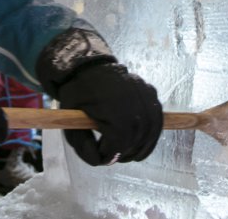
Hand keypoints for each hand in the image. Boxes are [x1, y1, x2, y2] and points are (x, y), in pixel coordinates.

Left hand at [35, 28, 162, 165]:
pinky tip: (140, 143)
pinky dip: (151, 135)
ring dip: (140, 147)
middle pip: (136, 140)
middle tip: (113, 155)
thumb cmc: (78, 92)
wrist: (90, 65)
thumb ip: (82, 145)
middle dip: (124, 153)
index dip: (110, 154)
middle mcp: (136, 103)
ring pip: (150, 132)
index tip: (101, 154)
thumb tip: (102, 162)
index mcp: (115, 109)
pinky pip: (157, 120)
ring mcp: (146, 96)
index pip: (120, 144)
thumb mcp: (70, 119)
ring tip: (126, 152)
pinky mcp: (151, 93)